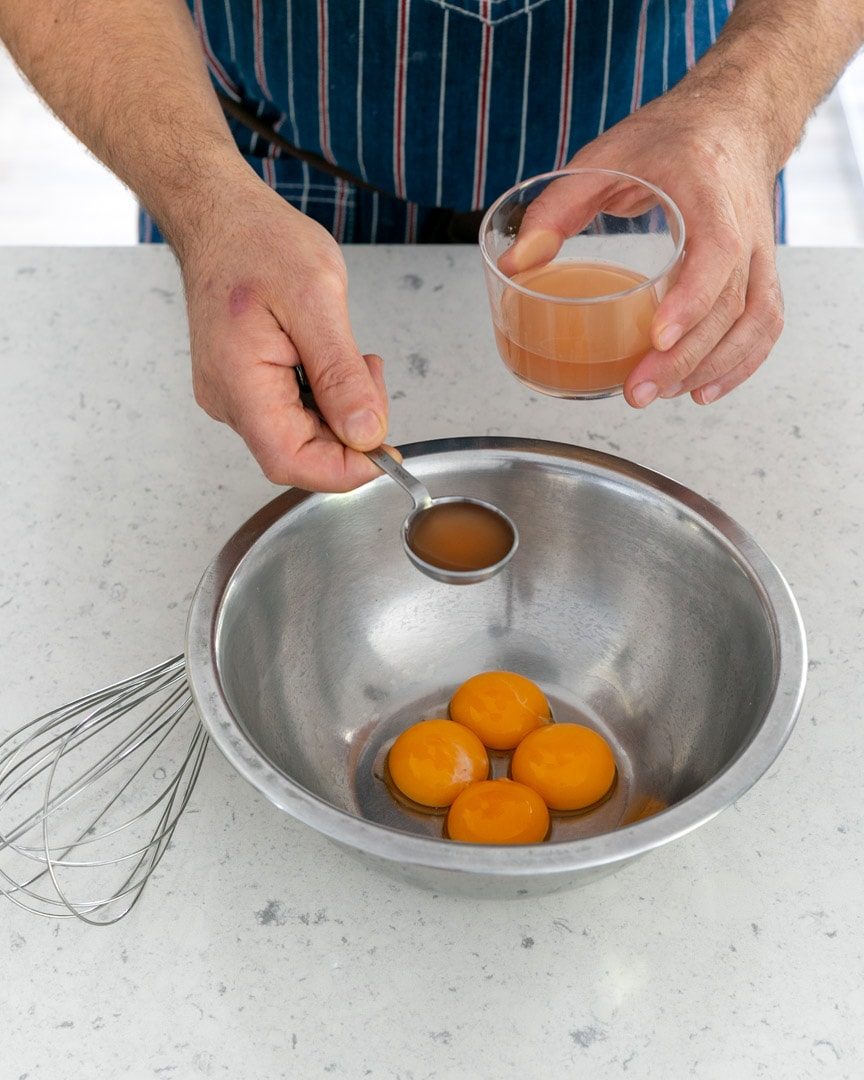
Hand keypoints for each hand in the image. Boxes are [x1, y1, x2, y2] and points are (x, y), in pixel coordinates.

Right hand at [178, 174, 389, 490]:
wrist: (220, 214)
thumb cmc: (258, 241)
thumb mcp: (316, 299)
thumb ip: (341, 375)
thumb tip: (365, 434)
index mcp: (239, 382)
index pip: (291, 461)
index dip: (344, 470)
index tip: (386, 451)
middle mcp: (228, 399)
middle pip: (299, 453)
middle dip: (349, 431)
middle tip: (371, 375)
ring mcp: (233, 395)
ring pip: (299, 436)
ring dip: (339, 411)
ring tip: (353, 359)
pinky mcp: (243, 386)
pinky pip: (291, 414)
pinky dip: (324, 398)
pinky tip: (330, 360)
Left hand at [502, 90, 784, 406]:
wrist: (734, 118)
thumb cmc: (673, 138)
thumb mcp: (606, 156)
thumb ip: (559, 206)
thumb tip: (516, 261)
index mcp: (709, 190)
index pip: (715, 251)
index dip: (691, 299)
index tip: (658, 336)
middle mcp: (745, 225)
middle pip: (730, 303)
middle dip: (684, 357)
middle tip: (637, 390)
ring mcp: (759, 253)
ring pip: (754, 321)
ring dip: (710, 367)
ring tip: (660, 393)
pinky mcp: (761, 273)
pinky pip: (764, 326)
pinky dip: (738, 365)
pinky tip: (700, 390)